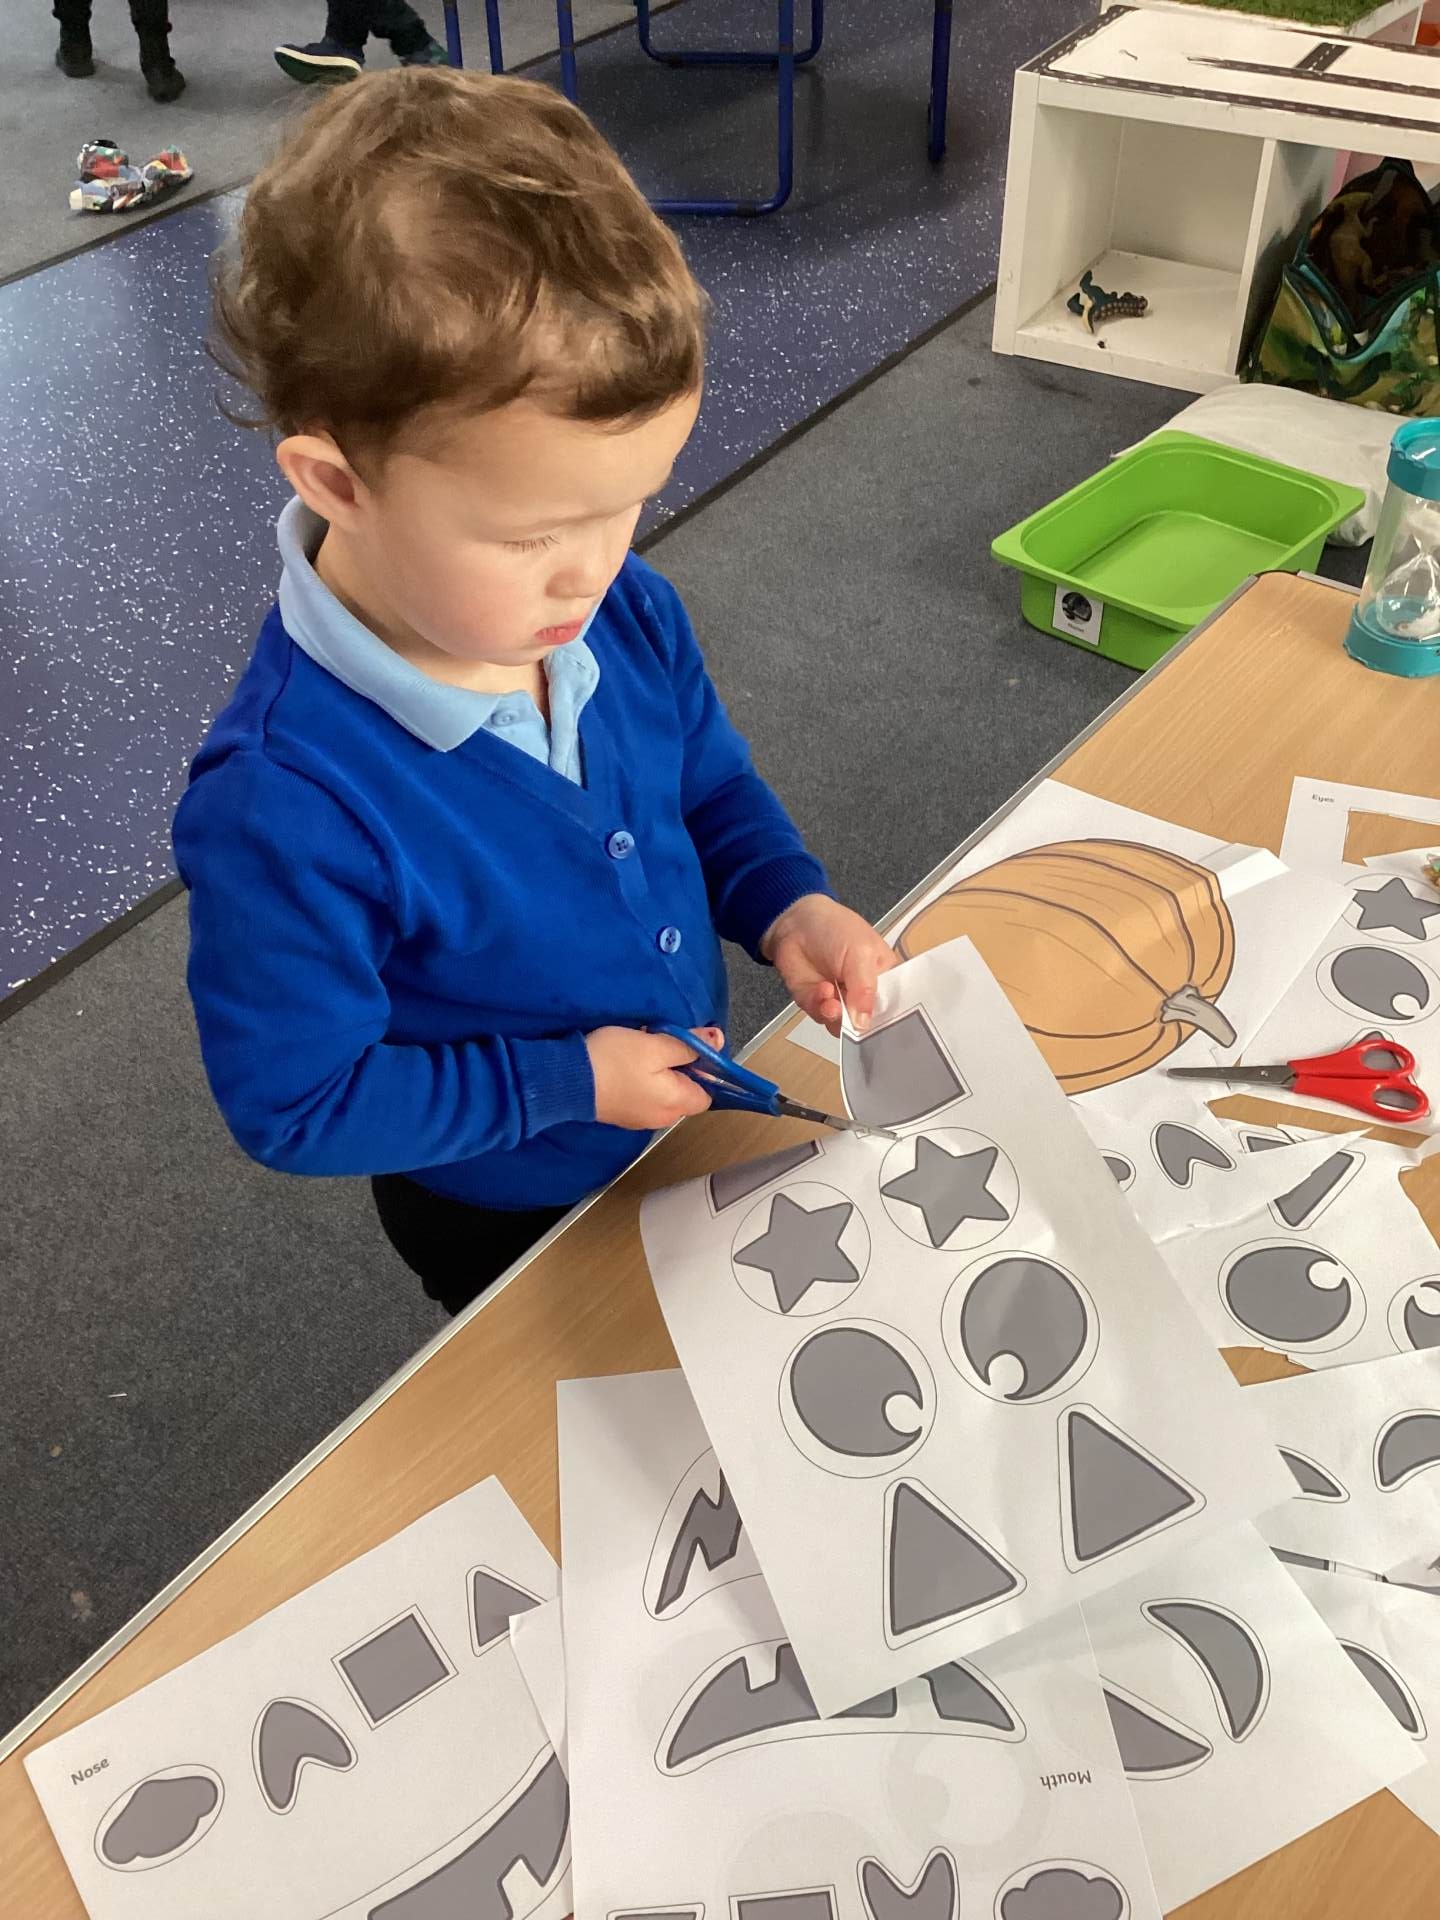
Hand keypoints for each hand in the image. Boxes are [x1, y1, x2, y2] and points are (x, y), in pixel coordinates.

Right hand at [586, 1024, 725, 1130]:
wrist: (565, 1081)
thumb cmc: (615, 1060)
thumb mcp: (656, 1045)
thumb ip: (689, 1046)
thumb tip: (718, 1041)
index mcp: (676, 1104)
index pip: (708, 1095)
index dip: (705, 1072)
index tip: (692, 1050)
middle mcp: (662, 1119)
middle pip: (685, 1094)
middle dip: (680, 1070)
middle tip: (662, 1045)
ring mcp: (639, 1120)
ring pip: (663, 1094)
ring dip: (659, 1074)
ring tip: (642, 1052)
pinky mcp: (622, 1115)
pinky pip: (643, 1097)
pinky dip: (642, 1081)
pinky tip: (626, 1065)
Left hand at [761, 894, 898, 1036]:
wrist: (796, 923)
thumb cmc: (836, 928)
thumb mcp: (861, 952)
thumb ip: (865, 989)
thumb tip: (864, 1023)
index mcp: (885, 978)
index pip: (895, 1007)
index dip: (892, 1021)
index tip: (890, 1032)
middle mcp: (864, 994)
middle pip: (870, 1023)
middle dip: (861, 1025)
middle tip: (854, 1019)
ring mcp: (841, 1001)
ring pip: (844, 1027)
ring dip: (837, 1018)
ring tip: (832, 1003)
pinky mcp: (817, 1005)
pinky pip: (822, 1018)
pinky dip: (821, 1008)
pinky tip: (821, 990)